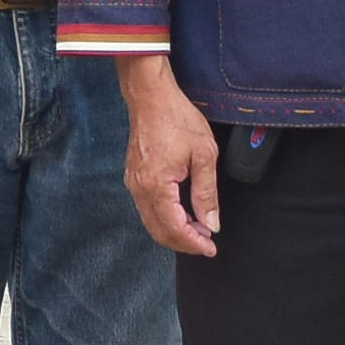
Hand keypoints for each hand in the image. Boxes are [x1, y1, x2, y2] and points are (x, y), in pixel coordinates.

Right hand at [119, 58, 219, 255]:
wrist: (151, 97)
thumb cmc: (177, 119)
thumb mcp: (204, 154)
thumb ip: (207, 193)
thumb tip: (211, 223)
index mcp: (157, 185)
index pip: (174, 228)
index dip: (194, 243)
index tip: (211, 247)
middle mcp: (140, 189)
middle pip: (159, 232)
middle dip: (184, 243)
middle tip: (207, 242)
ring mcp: (133, 184)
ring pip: (151, 223)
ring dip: (175, 232)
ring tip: (199, 229)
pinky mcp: (133, 177)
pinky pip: (147, 209)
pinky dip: (165, 219)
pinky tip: (183, 213)